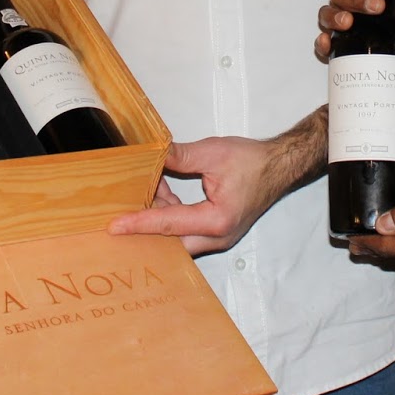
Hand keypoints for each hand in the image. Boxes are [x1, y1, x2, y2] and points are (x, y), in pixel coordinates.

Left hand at [108, 136, 277, 254]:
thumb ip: (179, 157)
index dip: (139, 223)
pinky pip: (185, 229)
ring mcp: (218, 237)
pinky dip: (170, 212)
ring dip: (158, 215)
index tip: (114, 226)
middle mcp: (218, 236)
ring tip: (140, 191)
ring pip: (176, 237)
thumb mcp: (213, 153)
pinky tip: (160, 191)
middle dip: (144, 226)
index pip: (168, 224)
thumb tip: (151, 155)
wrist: (280, 166)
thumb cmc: (254, 161)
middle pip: (170, 241)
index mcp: (217, 220)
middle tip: (119, 211)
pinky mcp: (216, 231)